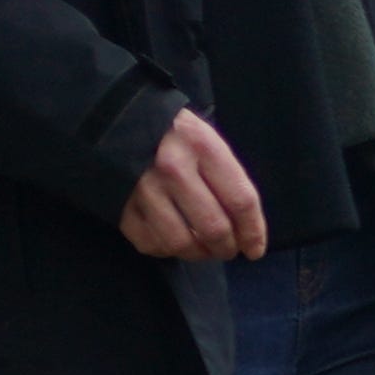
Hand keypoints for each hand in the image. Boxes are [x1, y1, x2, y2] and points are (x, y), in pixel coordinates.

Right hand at [117, 107, 269, 260]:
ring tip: (203, 249)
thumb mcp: (208, 141)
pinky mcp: (120, 205)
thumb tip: (247, 230)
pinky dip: (166, 250)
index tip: (255, 250)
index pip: (240, 200)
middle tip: (228, 250)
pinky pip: (150, 244)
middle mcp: (173, 169)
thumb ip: (229, 181)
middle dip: (227, 248)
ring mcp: (143, 189)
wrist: (119, 121)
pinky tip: (173, 240)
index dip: (253, 232)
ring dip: (198, 254)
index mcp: (202, 147)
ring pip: (181, 243)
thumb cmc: (175, 135)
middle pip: (213, 227)